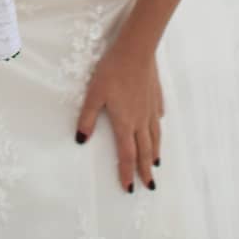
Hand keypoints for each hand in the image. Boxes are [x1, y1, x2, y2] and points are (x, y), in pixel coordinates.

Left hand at [75, 44, 163, 192]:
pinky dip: (158, 128)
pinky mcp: (156, 96)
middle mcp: (141, 120)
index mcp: (125, 123)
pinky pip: (158, 117)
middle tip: (150, 186)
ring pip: (155, 136)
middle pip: (145, 150)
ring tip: (156, 163)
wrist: (136, 49)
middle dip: (146, 170)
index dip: (127, 173)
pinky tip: (158, 127)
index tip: (129, 189)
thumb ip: (87, 117)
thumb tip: (80, 140)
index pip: (127, 154)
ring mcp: (151, 108)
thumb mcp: (94, 93)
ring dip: (155, 152)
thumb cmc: (112, 70)